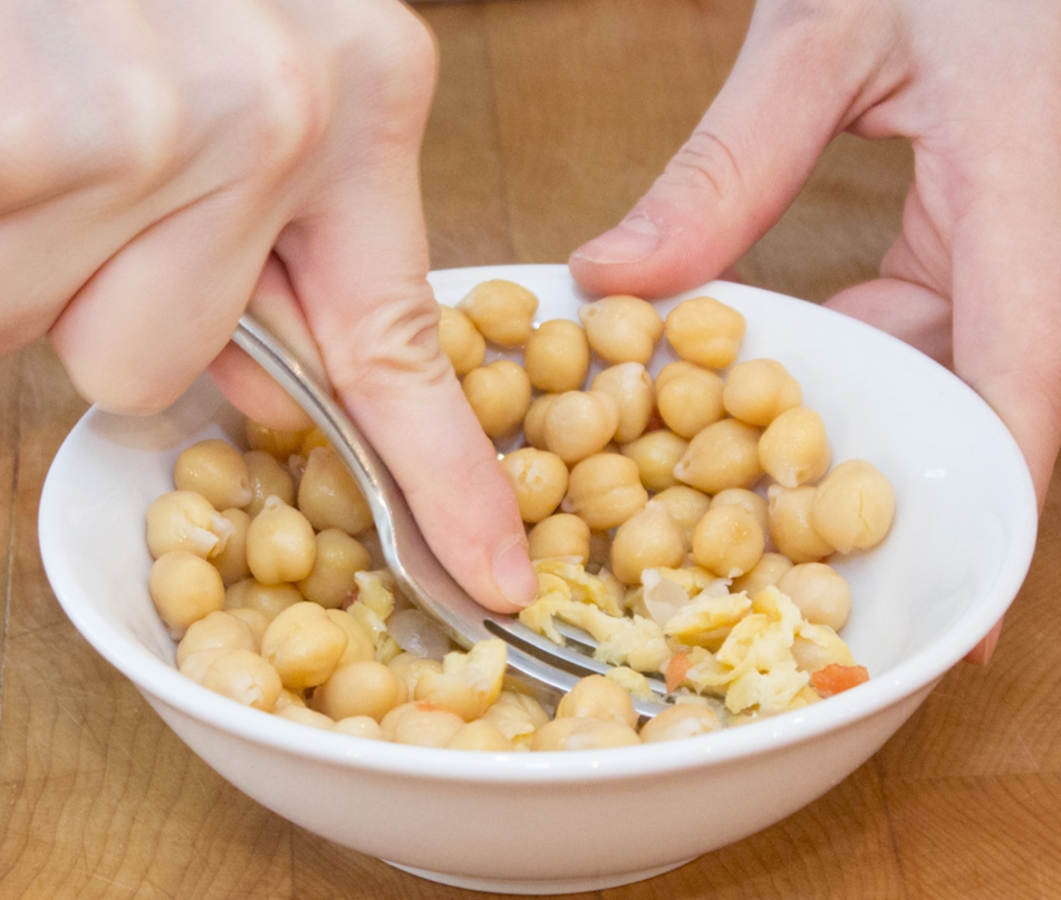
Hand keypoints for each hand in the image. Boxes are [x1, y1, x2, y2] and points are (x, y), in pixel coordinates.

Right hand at [2, 0, 535, 612]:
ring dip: (46, 275)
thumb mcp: (230, 105)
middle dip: (111, 305)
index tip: (489, 578)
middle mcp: (288, 97)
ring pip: (109, 350)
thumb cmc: (100, 1)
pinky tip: (19, 140)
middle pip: (183, 363)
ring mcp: (171, 103)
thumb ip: (263, 256)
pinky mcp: (61, 113)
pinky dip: (6, 246)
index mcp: (357, 88)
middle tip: (74, 171)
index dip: (445, 482)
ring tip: (41, 139)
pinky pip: (21, 298)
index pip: (404, 350)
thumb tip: (261, 394)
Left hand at [570, 0, 1060, 660]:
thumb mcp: (818, 38)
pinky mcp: (1037, 237)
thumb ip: (724, 169)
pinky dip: (891, 345)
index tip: (961, 617)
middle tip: (746, 503)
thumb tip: (618, 276)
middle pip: (972, 394)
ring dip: (867, 396)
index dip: (993, 509)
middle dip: (865, 454)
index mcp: (1025, 183)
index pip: (1022, 386)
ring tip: (755, 427)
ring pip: (966, 364)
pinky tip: (813, 353)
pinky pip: (968, 325)